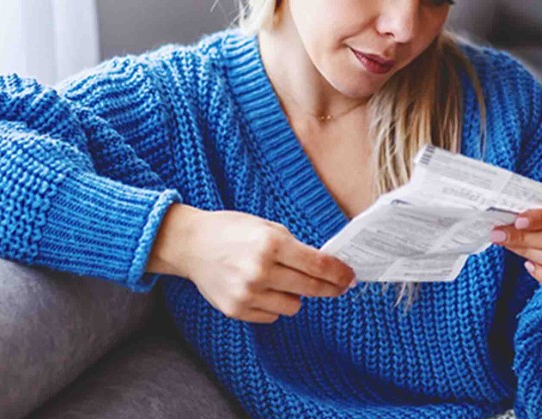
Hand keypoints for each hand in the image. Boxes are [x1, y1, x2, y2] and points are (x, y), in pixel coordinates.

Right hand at [148, 204, 355, 322]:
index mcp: (271, 243)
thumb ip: (296, 247)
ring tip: (283, 281)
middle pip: (311, 288)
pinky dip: (274, 304)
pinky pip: (272, 315)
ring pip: (293, 306)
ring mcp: (247, 293)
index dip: (340, 274)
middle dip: (330, 288)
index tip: (351, 278)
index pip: (318, 265)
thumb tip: (329, 268)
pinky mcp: (236, 310)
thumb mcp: (267, 227)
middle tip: (339, 286)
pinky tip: (262, 289)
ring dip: (296, 295)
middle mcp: (260, 270)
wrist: (190, 245)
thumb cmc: (232, 231)